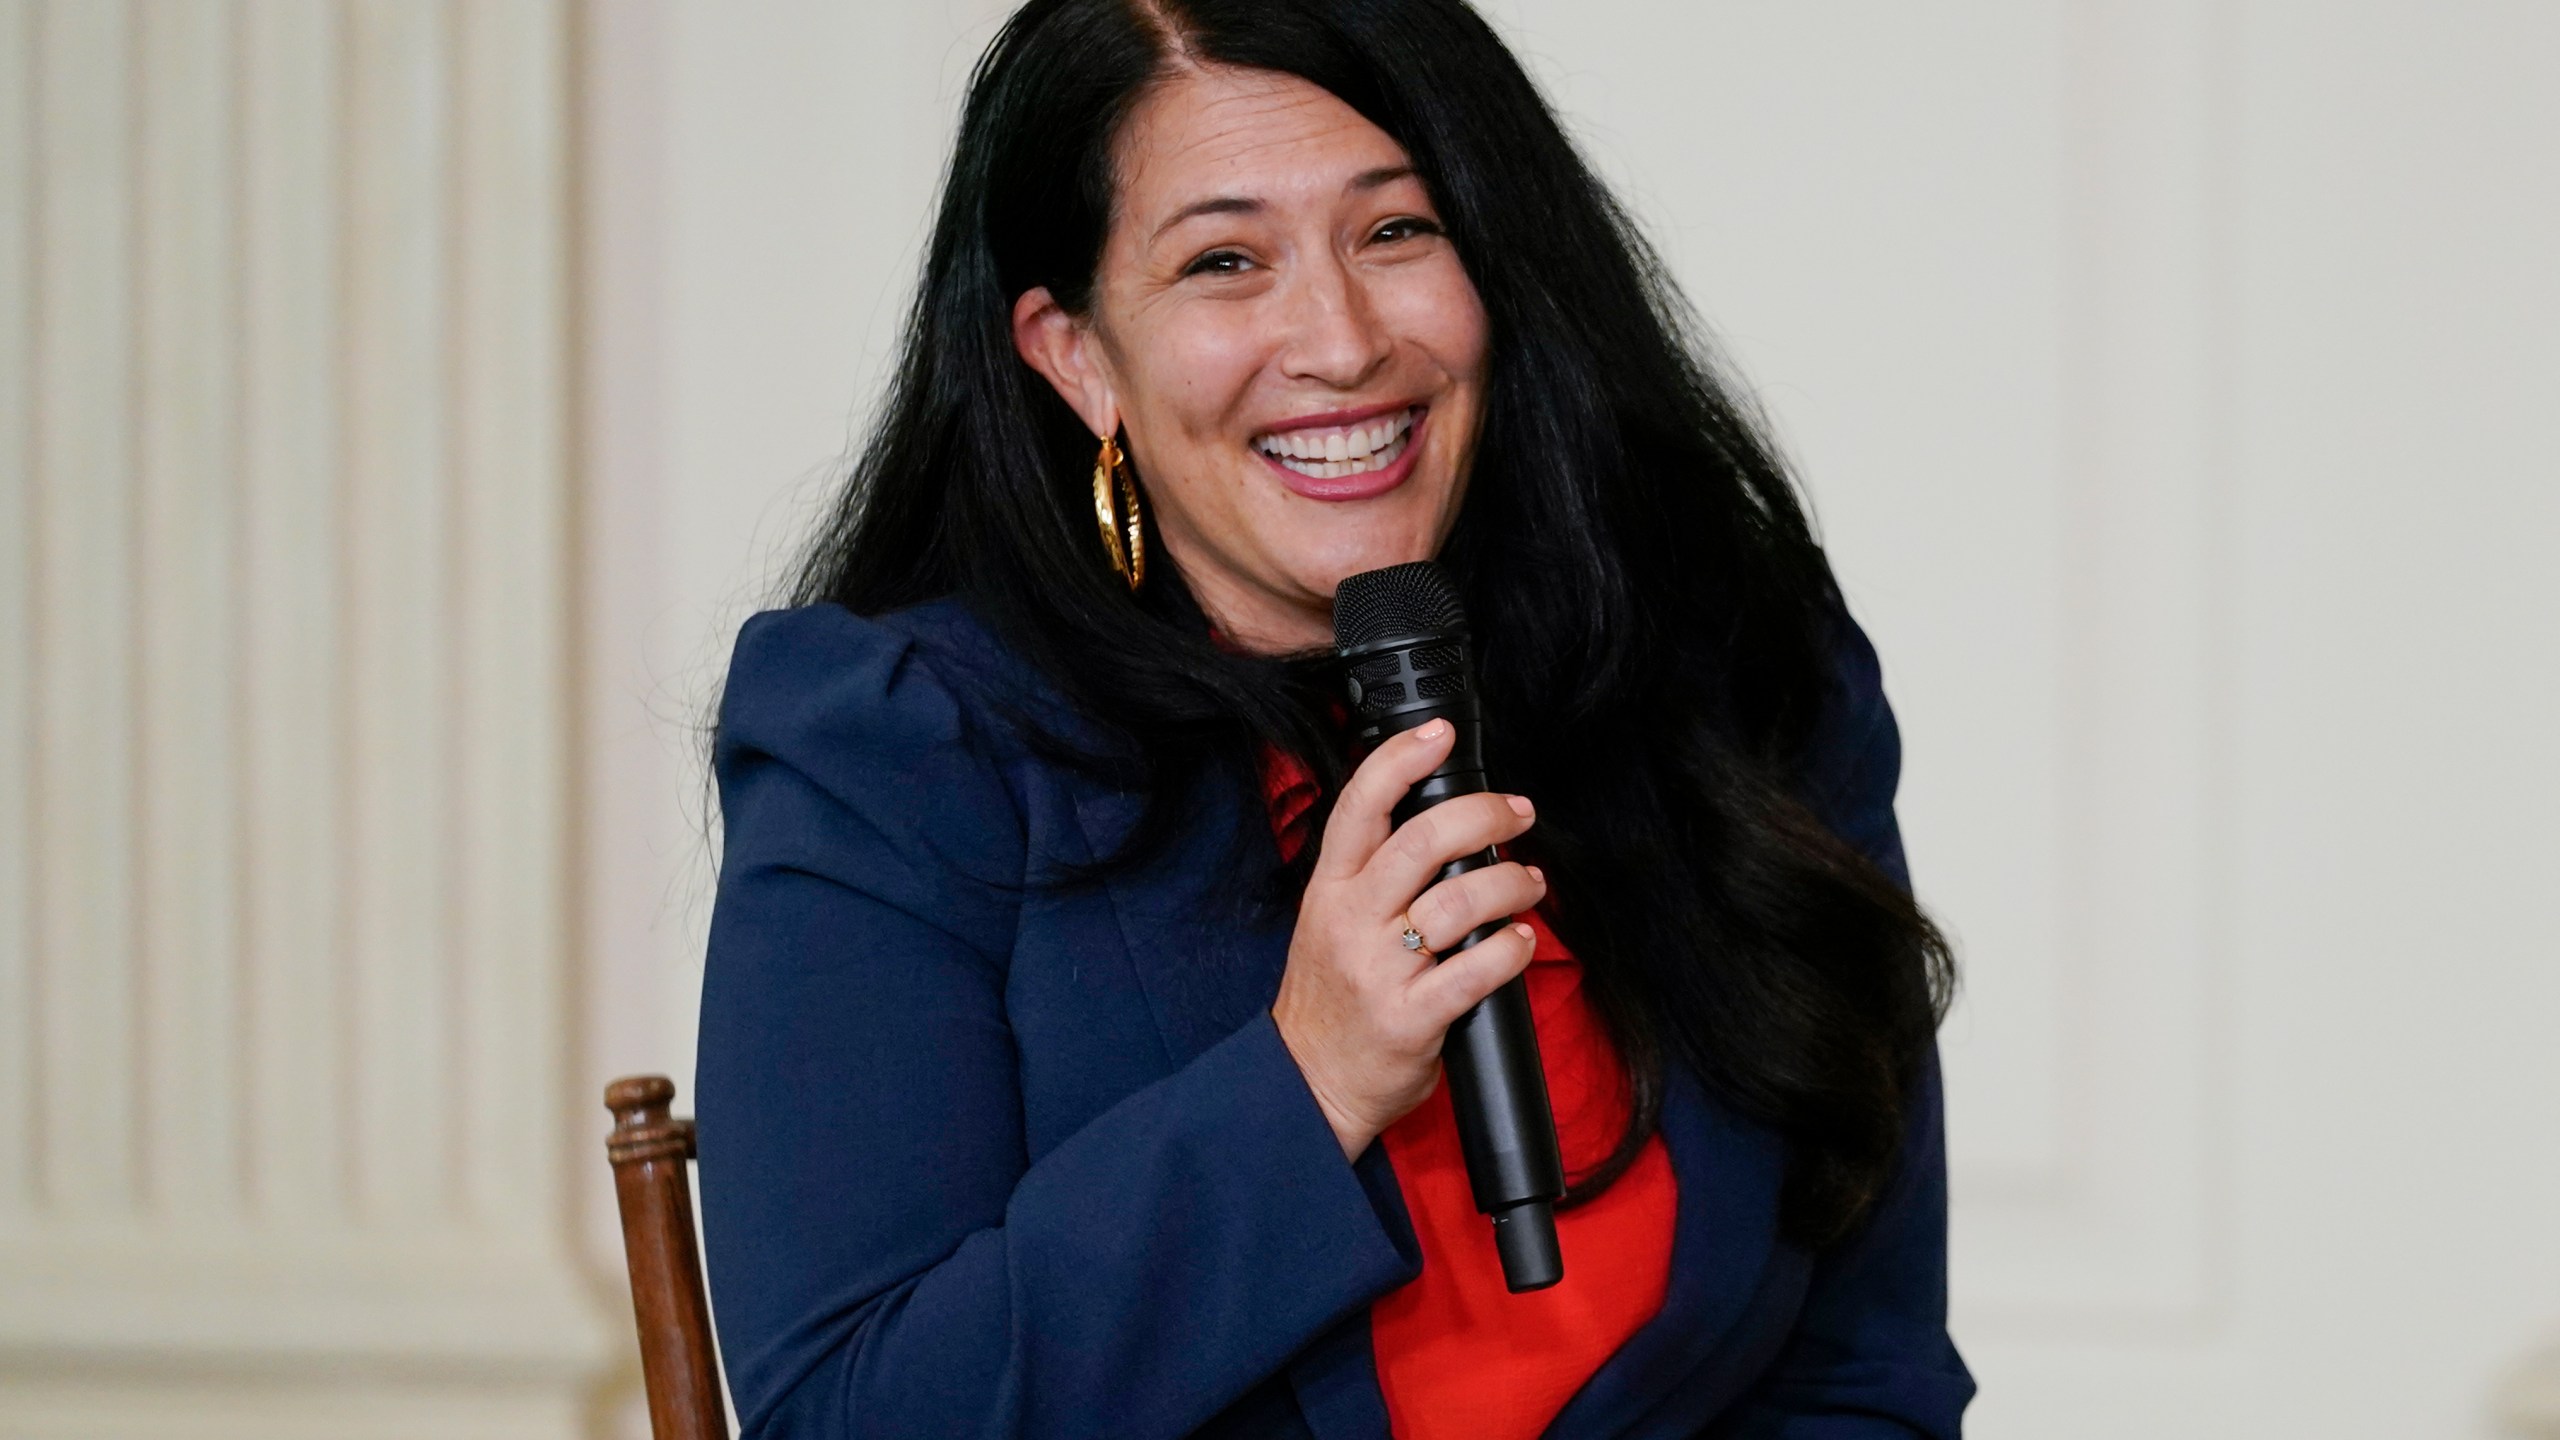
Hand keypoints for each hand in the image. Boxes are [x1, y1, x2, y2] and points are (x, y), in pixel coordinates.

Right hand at [1270, 719, 1547, 1160]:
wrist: (1310, 1082)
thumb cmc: (1332, 998)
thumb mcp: (1329, 921)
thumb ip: (1372, 876)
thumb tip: (1444, 826)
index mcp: (1329, 888)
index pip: (1359, 806)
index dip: (1401, 760)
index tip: (1440, 734)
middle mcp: (1350, 921)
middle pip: (1421, 842)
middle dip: (1484, 816)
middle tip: (1518, 813)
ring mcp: (1378, 970)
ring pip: (1458, 902)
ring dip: (1511, 884)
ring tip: (1532, 883)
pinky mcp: (1410, 1018)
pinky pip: (1474, 972)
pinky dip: (1511, 950)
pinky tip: (1523, 942)